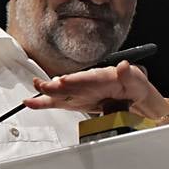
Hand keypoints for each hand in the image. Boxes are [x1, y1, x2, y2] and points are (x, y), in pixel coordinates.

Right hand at [25, 61, 168, 120]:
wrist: (133, 98)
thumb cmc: (134, 86)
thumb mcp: (137, 79)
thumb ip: (130, 74)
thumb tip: (124, 66)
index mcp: (102, 75)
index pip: (88, 77)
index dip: (76, 80)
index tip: (64, 80)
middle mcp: (86, 82)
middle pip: (70, 83)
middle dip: (57, 85)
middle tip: (45, 86)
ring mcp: (79, 92)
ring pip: (61, 92)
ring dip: (48, 92)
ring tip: (36, 91)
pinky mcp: (74, 102)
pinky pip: (57, 102)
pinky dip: (44, 103)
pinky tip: (32, 103)